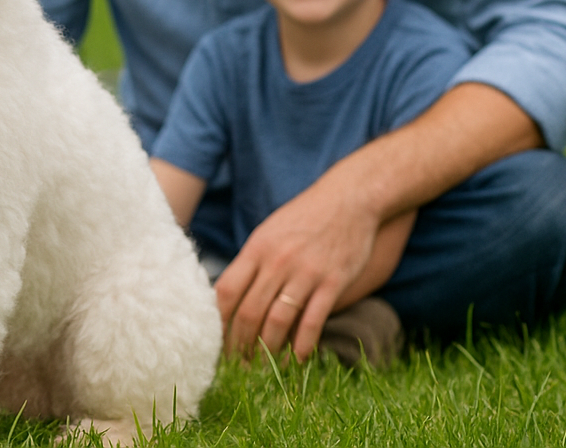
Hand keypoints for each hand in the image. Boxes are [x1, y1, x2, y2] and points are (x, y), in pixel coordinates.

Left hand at [214, 171, 379, 362]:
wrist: (350, 199)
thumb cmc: (305, 217)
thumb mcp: (269, 232)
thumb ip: (251, 262)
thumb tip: (228, 294)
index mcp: (256, 248)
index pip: (226, 291)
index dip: (218, 321)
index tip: (216, 340)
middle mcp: (277, 261)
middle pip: (248, 311)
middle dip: (240, 344)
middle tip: (239, 364)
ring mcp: (305, 272)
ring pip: (277, 320)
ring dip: (268, 349)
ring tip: (263, 366)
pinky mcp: (332, 282)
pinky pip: (312, 321)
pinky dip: (303, 344)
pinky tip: (298, 359)